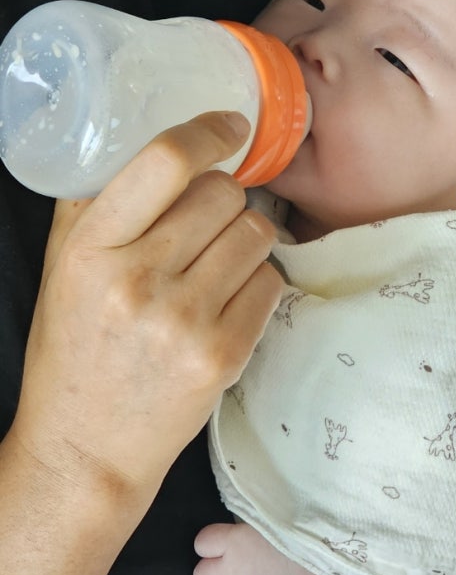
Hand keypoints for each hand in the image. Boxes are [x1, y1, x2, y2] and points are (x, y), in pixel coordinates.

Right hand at [10, 111, 282, 502]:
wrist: (86, 449)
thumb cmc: (74, 350)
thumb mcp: (63, 268)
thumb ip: (96, 203)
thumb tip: (140, 136)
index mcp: (92, 249)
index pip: (165, 162)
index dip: (209, 132)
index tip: (231, 124)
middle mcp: (138, 280)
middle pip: (224, 193)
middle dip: (224, 198)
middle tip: (205, 224)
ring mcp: (184, 321)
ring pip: (257, 231)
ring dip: (245, 238)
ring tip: (216, 265)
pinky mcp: (222, 355)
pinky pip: (272, 281)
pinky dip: (257, 283)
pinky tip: (227, 301)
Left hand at [194, 523, 374, 574]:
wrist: (322, 571)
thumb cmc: (303, 536)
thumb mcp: (273, 519)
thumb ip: (252, 524)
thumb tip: (245, 522)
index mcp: (234, 541)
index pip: (202, 542)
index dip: (212, 543)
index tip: (223, 541)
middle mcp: (232, 570)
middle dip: (216, 570)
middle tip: (234, 565)